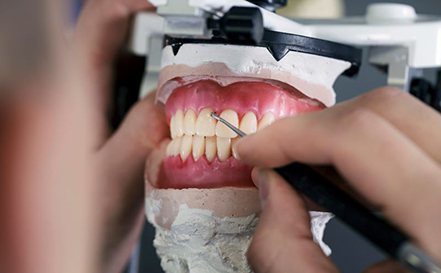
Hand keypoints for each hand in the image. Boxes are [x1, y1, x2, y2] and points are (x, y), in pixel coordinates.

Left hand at [0, 1, 166, 272]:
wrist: (77, 248)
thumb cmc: (75, 223)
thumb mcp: (111, 180)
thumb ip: (142, 137)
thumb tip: (173, 101)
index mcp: (69, 94)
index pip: (100, 21)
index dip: (134, 3)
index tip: (168, 9)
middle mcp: (80, 93)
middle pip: (120, 39)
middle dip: (158, 37)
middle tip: (192, 52)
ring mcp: (95, 106)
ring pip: (132, 66)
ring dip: (162, 67)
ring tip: (189, 84)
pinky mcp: (110, 121)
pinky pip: (138, 92)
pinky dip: (160, 92)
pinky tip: (176, 108)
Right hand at [235, 87, 440, 272]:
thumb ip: (286, 252)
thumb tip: (271, 188)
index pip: (360, 141)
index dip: (293, 136)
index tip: (256, 149)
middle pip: (385, 114)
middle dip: (314, 129)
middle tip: (276, 156)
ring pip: (401, 119)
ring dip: (339, 136)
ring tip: (305, 170)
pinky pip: (413, 139)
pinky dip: (366, 148)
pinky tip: (341, 178)